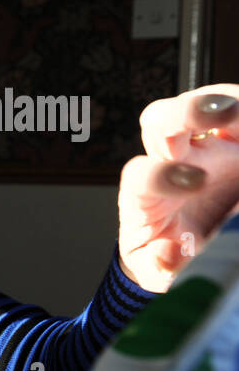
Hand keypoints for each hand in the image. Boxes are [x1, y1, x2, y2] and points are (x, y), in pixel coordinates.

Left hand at [118, 86, 238, 292]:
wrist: (194, 246)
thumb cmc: (173, 255)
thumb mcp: (164, 271)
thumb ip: (165, 266)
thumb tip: (168, 254)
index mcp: (146, 196)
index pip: (141, 175)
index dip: (162, 174)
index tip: (196, 184)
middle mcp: (172, 161)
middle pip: (161, 120)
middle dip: (187, 111)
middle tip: (224, 114)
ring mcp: (206, 145)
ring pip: (202, 106)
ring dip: (225, 99)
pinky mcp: (234, 140)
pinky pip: (238, 111)